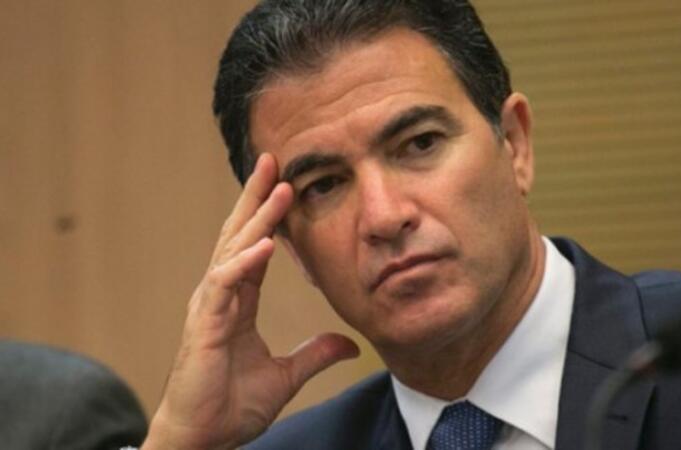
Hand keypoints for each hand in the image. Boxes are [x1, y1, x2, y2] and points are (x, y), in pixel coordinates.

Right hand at [142, 153, 358, 449]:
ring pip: (233, 250)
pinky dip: (244, 264)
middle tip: (273, 160)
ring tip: (278, 187)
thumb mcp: (286, 376)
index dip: (269, 216)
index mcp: (238, 301)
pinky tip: (264, 245)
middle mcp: (221, 295)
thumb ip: (315, 354)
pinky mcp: (203, 326)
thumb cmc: (231, 405)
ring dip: (256, 218)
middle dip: (257, 197)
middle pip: (239, 235)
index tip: (287, 184)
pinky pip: (224, 286)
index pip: (255, 246)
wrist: (204, 438)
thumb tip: (348, 344)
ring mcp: (210, 307)